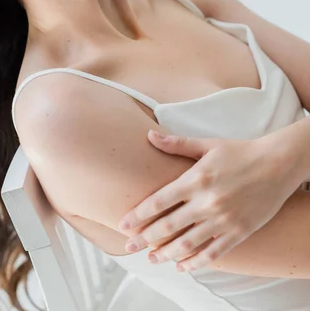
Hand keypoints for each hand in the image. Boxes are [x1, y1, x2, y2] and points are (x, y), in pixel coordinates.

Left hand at [119, 130, 302, 271]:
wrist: (277, 164)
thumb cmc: (240, 151)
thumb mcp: (207, 144)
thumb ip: (177, 144)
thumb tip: (149, 136)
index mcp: (196, 178)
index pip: (159, 200)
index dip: (139, 214)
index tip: (123, 224)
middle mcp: (207, 202)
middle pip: (168, 225)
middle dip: (145, 238)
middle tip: (129, 246)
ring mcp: (223, 220)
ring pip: (187, 243)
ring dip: (166, 253)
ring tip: (152, 258)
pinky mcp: (238, 232)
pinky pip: (212, 253)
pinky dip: (195, 262)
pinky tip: (182, 265)